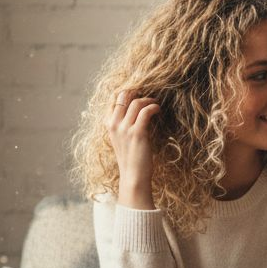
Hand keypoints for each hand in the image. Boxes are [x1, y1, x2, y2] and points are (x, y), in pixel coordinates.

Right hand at [107, 90, 158, 207]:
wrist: (133, 176)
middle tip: (147, 94)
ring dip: (148, 99)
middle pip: (123, 96)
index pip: (114, 100)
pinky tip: (158, 109)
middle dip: (136, 91)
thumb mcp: (121, 139)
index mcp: (108, 125)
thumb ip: (122, 125)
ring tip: (155, 103)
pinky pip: (145, 112)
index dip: (127, 93)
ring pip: (136, 102)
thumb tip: (134, 111)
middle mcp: (114, 125)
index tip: (138, 93)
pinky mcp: (137, 133)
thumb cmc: (130, 158)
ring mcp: (124, 129)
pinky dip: (153, 107)